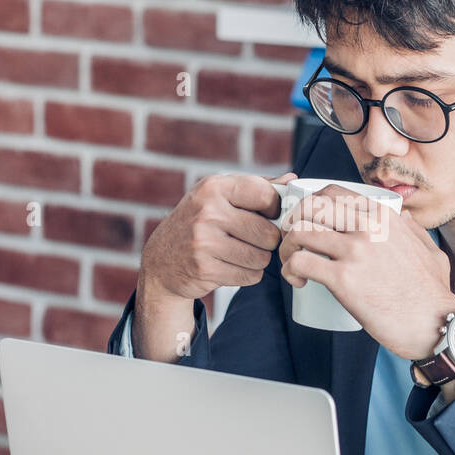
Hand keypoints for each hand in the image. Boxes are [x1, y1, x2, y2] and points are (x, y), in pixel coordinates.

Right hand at [139, 170, 296, 303]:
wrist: (162, 261)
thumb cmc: (198, 223)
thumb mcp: (219, 196)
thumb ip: (256, 187)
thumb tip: (292, 179)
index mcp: (214, 188)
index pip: (265, 195)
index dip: (275, 208)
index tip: (269, 215)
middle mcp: (207, 212)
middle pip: (268, 232)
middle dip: (267, 240)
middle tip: (253, 240)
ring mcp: (204, 242)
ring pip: (262, 257)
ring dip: (258, 259)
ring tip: (241, 253)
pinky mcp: (205, 269)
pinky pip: (250, 276)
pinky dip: (247, 274)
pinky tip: (231, 266)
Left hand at [277, 184, 454, 360]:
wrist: (435, 324)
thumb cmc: (432, 295)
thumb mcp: (430, 250)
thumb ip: (414, 231)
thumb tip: (404, 218)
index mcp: (384, 217)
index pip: (333, 193)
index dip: (310, 205)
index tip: (307, 223)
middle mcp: (368, 226)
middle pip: (310, 207)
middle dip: (293, 221)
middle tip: (293, 243)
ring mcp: (354, 251)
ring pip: (299, 231)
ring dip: (287, 247)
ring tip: (291, 264)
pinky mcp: (343, 279)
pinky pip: (299, 262)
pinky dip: (288, 270)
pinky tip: (296, 280)